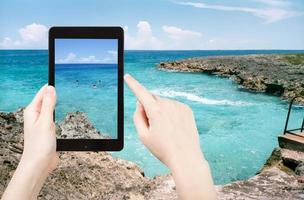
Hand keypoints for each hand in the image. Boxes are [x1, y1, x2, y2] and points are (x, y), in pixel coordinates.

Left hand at [2, 85, 58, 199]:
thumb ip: (49, 104)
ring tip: (64, 96)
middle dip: (54, 93)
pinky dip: (58, 113)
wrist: (39, 164)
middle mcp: (35, 116)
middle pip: (46, 99)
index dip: (50, 86)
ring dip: (56, 103)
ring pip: (50, 108)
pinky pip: (53, 117)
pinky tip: (62, 113)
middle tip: (65, 85)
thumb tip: (51, 88)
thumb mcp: (46, 121)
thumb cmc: (39, 145)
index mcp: (32, 111)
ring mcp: (41, 123)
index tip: (59, 77)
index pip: (42, 93)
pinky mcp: (47, 130)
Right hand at [124, 74, 201, 168]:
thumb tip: (140, 103)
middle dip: (149, 108)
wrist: (186, 157)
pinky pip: (174, 106)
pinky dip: (171, 113)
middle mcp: (168, 104)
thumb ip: (138, 116)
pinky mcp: (187, 109)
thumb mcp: (143, 136)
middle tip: (153, 126)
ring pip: (163, 103)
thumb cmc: (163, 149)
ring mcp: (179, 106)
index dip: (133, 84)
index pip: (141, 93)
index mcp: (156, 111)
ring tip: (166, 129)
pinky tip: (174, 127)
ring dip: (161, 111)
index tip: (127, 76)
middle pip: (152, 100)